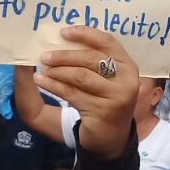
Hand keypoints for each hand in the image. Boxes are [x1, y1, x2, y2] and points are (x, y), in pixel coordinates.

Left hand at [34, 26, 138, 160]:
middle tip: (44, 55)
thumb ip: (87, 61)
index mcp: (127, 65)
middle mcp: (127, 79)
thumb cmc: (102, 102)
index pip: (107, 41)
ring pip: (80, 76)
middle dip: (64, 55)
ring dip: (57, 71)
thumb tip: (57, 41)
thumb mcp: (101, 79)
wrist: (110, 138)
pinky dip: (53, 85)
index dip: (86, 34)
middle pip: (91, 59)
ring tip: (43, 70)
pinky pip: (72, 93)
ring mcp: (117, 96)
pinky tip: (42, 81)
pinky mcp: (103, 111)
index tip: (63, 31)